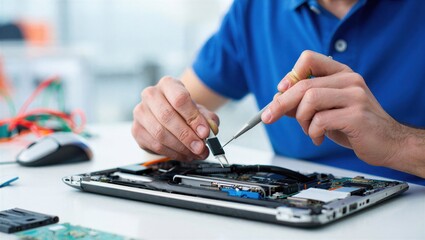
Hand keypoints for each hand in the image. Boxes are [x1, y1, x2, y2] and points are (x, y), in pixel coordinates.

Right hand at [132, 76, 218, 160]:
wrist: (170, 114)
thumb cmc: (184, 110)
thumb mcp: (200, 111)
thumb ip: (208, 119)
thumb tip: (210, 130)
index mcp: (168, 84)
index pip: (179, 98)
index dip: (193, 117)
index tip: (205, 132)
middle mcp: (151, 95)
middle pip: (167, 116)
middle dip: (187, 136)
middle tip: (200, 147)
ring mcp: (141, 112)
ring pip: (160, 133)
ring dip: (181, 147)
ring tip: (195, 153)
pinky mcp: (137, 130)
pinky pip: (155, 145)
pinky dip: (173, 153)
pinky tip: (184, 154)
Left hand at [261, 50, 405, 167]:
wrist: (388, 143)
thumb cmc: (355, 125)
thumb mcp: (326, 111)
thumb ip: (303, 104)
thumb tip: (276, 101)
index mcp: (341, 73)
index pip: (308, 58)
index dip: (290, 74)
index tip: (280, 90)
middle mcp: (349, 79)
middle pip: (303, 84)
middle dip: (280, 103)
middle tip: (269, 116)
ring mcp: (355, 96)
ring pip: (309, 99)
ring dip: (301, 120)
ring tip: (309, 131)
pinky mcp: (356, 115)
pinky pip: (320, 120)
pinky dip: (312, 132)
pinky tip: (319, 138)